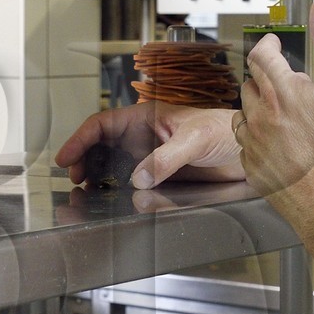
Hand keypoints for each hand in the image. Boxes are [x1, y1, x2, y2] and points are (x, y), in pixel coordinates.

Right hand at [55, 101, 244, 189]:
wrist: (248, 150)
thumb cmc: (225, 131)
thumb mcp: (195, 139)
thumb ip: (167, 158)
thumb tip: (138, 178)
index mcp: (146, 117)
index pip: (103, 124)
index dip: (80, 139)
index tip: (66, 158)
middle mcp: (144, 136)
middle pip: (101, 145)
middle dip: (83, 159)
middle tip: (74, 179)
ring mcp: (150, 155)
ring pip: (112, 163)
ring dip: (97, 174)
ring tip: (86, 190)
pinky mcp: (160, 173)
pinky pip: (130, 180)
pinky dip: (116, 187)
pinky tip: (110, 196)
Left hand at [236, 0, 313, 305]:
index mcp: (283, 93)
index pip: (261, 55)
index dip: (268, 44)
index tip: (274, 43)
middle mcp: (261, 116)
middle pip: (251, 83)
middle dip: (264, 74)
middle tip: (282, 75)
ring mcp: (254, 145)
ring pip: (244, 113)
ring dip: (257, 105)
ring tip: (278, 108)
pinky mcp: (254, 169)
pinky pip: (245, 144)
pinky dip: (255, 136)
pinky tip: (275, 141)